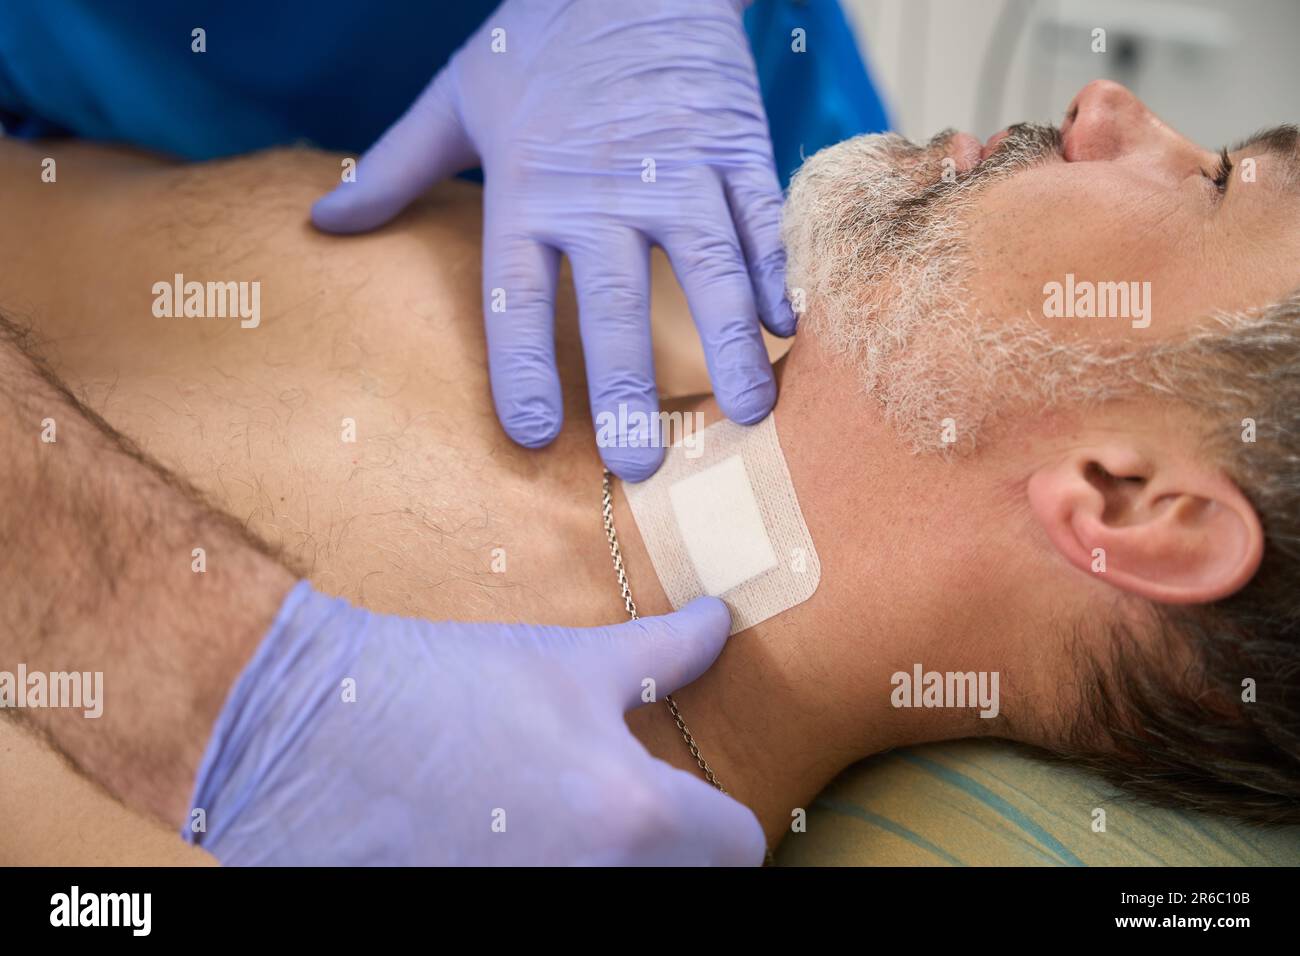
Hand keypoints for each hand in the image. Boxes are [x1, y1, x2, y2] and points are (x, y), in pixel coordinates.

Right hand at [185, 582, 764, 865]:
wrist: (315, 729)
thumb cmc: (448, 685)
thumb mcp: (569, 661)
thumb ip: (664, 653)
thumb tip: (719, 623)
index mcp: (634, 815)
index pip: (739, 848)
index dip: (721, 820)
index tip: (694, 802)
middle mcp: (596, 885)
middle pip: (687, 888)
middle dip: (674, 854)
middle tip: (629, 815)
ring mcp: (533, 912)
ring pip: (625, 903)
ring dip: (612, 872)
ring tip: (562, 826)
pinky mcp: (474, 922)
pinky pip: (546, 906)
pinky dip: (546, 881)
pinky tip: (504, 848)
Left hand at [312, 0, 793, 479]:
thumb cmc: (538, 40)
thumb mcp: (456, 98)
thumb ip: (394, 168)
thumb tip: (322, 222)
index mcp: (529, 188)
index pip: (519, 296)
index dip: (524, 368)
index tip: (531, 436)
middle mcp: (604, 189)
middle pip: (617, 304)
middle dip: (629, 390)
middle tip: (639, 466)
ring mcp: (679, 167)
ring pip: (708, 270)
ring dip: (728, 347)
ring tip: (746, 416)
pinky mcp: (737, 145)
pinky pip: (760, 220)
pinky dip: (775, 274)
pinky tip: (786, 328)